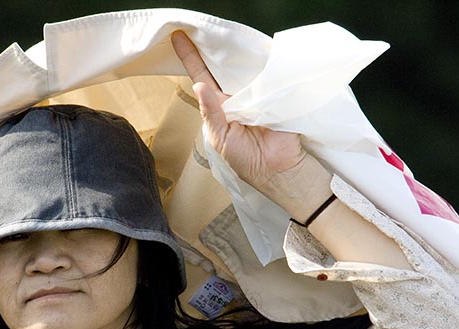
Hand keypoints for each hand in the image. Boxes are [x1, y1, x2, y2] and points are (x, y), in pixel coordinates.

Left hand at [171, 31, 331, 220]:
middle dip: (213, 47)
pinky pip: (268, 72)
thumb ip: (211, 112)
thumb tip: (200, 86)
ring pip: (244, 65)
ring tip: (223, 34)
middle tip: (200, 27)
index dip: (191, 58)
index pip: (202, 77)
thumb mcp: (220, 138)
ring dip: (235, 51)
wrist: (278, 170)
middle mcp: (236, 94)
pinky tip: (253, 48)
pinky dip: (262, 61)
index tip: (179, 38)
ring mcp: (256, 90)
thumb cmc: (246, 159)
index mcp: (219, 106)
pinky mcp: (276, 90)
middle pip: (223, 65)